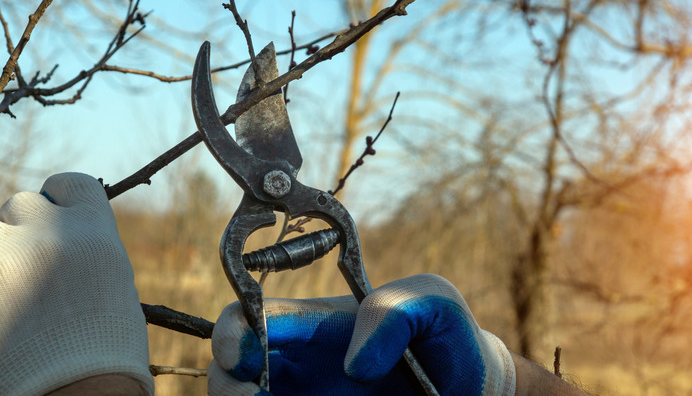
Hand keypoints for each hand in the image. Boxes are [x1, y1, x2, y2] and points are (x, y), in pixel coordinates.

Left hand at [0, 173, 152, 395]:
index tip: (52, 218)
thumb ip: (87, 258)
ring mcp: (2, 251)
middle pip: (20, 204)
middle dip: (18, 230)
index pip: (70, 185)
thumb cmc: (104, 357)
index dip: (57, 200)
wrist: (73, 395)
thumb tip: (63, 254)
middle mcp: (49, 231)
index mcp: (94, 232)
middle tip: (21, 266)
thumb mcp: (115, 291)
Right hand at [208, 274, 514, 395]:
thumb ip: (395, 311)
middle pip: (225, 376)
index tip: (246, 359)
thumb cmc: (445, 342)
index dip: (232, 336)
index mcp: (307, 329)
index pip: (243, 320)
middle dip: (229, 387)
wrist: (467, 392)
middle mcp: (292, 371)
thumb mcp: (435, 306)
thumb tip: (354, 363)